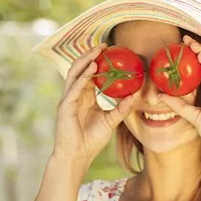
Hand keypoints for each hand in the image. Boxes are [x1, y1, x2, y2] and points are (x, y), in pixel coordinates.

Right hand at [54, 43, 133, 162]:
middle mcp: (76, 94)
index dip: (98, 61)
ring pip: (75, 73)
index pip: (90, 73)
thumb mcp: (110, 121)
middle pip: (81, 68)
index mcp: (85, 96)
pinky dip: (83, 76)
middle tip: (105, 45)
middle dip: (91, 55)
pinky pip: (74, 88)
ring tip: (98, 50)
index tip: (111, 51)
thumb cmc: (91, 139)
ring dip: (86, 60)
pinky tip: (93, 68)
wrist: (78, 156)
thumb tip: (134, 95)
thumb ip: (121, 108)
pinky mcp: (65, 106)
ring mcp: (69, 98)